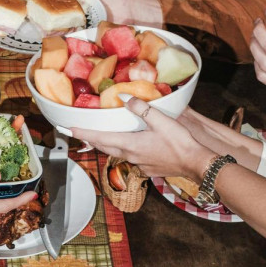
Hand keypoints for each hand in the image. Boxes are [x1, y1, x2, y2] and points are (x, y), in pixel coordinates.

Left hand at [71, 98, 212, 180]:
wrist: (195, 163)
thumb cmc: (179, 142)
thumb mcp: (160, 120)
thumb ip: (142, 108)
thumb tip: (126, 97)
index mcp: (130, 144)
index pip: (100, 138)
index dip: (84, 133)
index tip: (70, 129)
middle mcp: (131, 157)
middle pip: (105, 147)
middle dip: (92, 139)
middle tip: (81, 132)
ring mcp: (139, 165)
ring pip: (118, 153)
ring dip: (108, 145)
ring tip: (101, 137)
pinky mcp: (148, 168)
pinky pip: (131, 158)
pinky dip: (124, 150)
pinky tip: (129, 145)